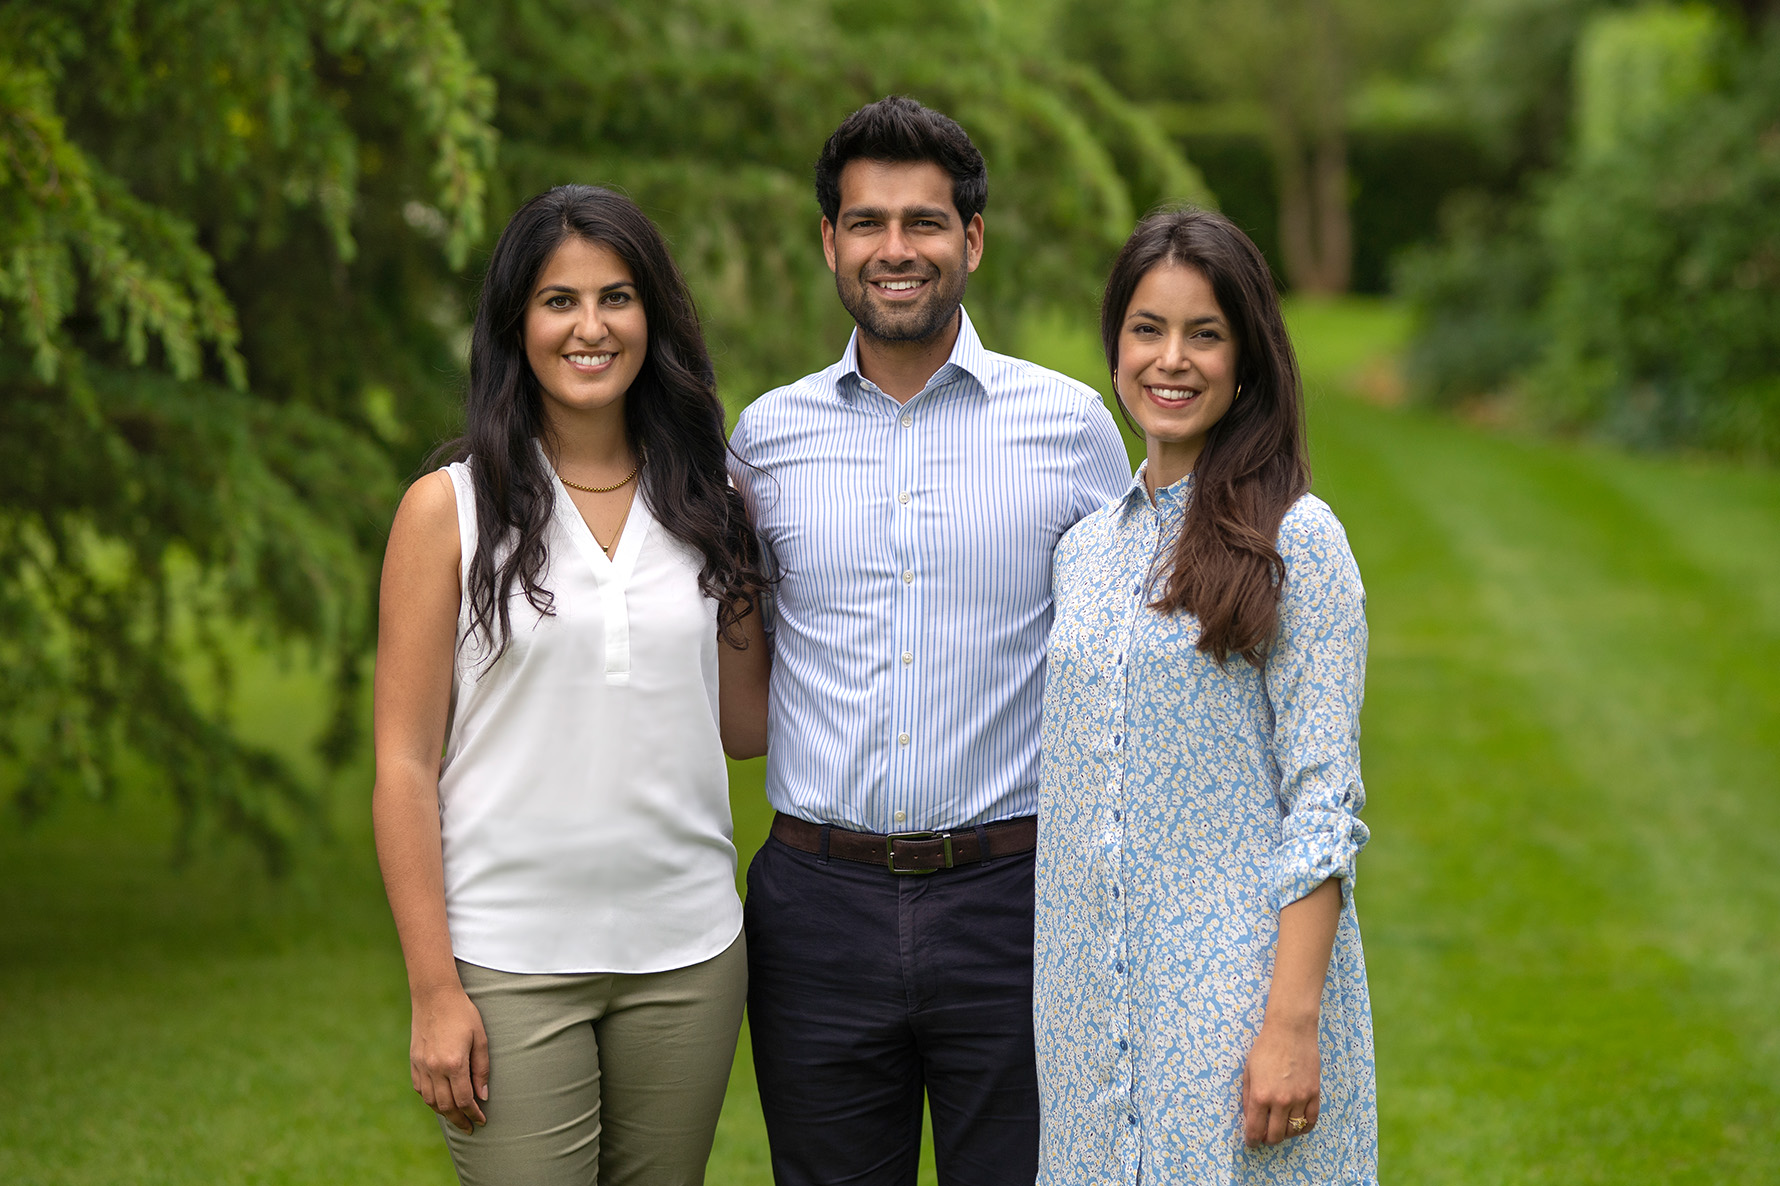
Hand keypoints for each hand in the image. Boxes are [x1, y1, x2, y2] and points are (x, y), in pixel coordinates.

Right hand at [410, 984, 489, 1132]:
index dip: (473, 1113)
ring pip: (431, 1101)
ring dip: (444, 1113)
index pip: (464, 1099)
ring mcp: (421, 1066)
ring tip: (457, 1117)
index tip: (481, 1120)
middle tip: (470, 1127)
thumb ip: (481, 1069)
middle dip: (459, 1119)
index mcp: (454, 1063)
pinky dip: (430, 1100)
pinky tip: (440, 1101)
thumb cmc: (463, 1014)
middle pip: (446, 1106)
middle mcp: (434, 1068)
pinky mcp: (414, 1062)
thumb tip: (483, 1096)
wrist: (435, 996)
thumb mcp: (480, 1038)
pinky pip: (420, 1090)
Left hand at [1240, 1016, 1319, 1146]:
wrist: (1291, 1031)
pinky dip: (1303, 1128)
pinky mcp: (1314, 1094)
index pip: (1255, 1130)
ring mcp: (1299, 1099)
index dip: (1252, 1141)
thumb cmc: (1265, 1048)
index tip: (1251, 1142)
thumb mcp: (1248, 1072)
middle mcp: (1280, 1101)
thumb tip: (1250, 1119)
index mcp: (1260, 1095)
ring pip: (1293, 1131)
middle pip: (1275, 1136)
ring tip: (1279, 1128)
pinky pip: (1310, 1122)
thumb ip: (1247, 1098)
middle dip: (1267, 1140)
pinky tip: (1296, 1125)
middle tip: (1264, 1136)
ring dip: (1284, 1134)